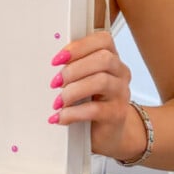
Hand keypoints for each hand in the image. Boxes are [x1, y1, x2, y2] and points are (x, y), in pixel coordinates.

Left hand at [48, 32, 140, 160]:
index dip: (79, 47)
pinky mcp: (117, 114)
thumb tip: (52, 63)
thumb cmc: (92, 102)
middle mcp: (121, 73)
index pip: (103, 40)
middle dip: (74, 69)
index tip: (57, 59)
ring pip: (101, 81)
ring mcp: (121, 94)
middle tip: (55, 82)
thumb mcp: (83, 80)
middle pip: (103, 59)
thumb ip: (74, 67)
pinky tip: (61, 117)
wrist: (109, 132)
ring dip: (73, 91)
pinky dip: (73, 113)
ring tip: (58, 102)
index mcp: (112, 59)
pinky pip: (95, 109)